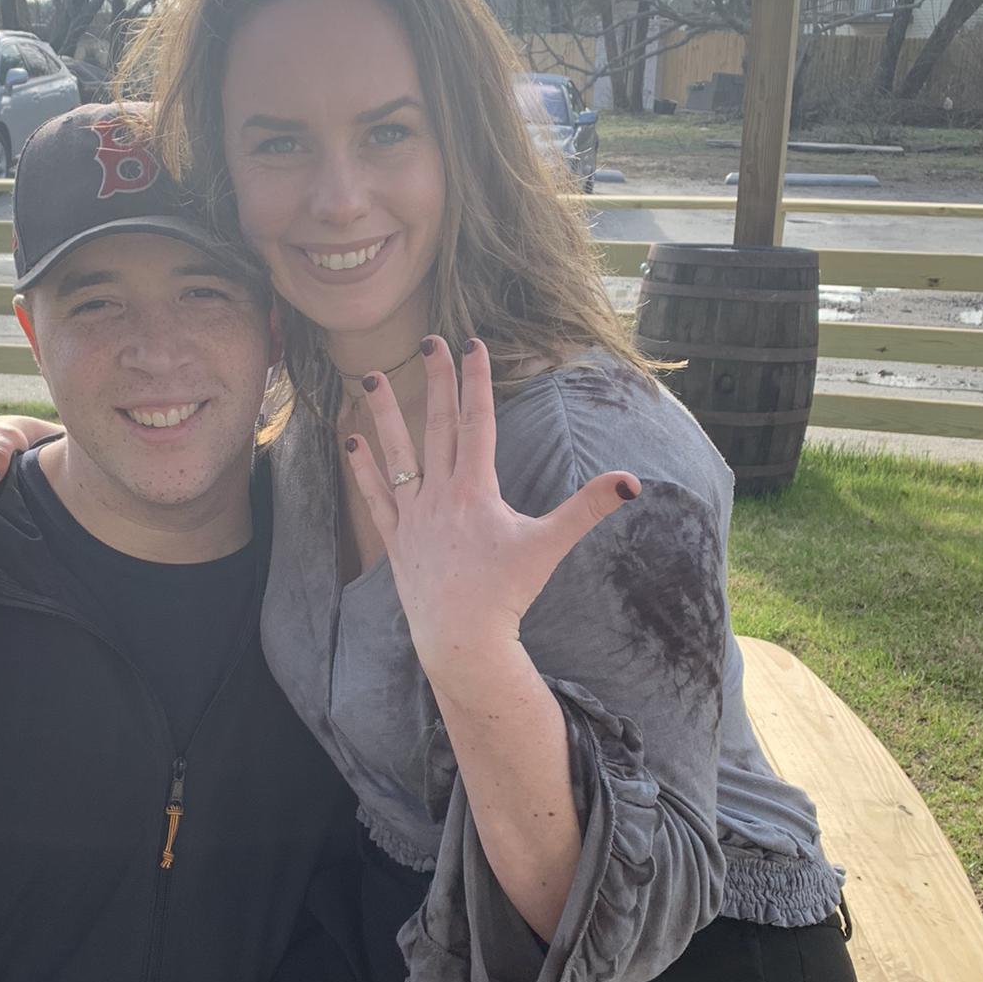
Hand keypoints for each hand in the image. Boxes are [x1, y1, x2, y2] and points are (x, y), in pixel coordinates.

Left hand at [344, 338, 639, 681]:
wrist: (462, 640)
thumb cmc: (506, 595)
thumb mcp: (549, 547)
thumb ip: (587, 509)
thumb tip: (631, 482)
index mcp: (476, 490)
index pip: (478, 422)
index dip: (476, 380)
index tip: (472, 343)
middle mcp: (441, 495)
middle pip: (438, 426)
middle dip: (436, 381)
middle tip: (429, 341)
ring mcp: (414, 516)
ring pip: (397, 453)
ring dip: (386, 413)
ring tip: (370, 377)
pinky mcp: (397, 540)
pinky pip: (376, 496)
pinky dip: (364, 468)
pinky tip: (352, 441)